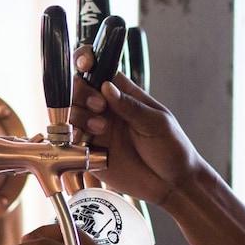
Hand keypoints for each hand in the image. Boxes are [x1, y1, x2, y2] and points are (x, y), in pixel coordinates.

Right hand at [71, 72, 202, 204]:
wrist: (173, 184)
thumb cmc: (172, 148)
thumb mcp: (156, 124)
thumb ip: (131, 107)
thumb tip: (107, 87)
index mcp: (123, 94)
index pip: (99, 69)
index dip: (86, 60)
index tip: (85, 65)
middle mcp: (106, 109)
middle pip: (77, 89)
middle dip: (81, 93)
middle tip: (99, 106)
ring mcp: (96, 131)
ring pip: (71, 114)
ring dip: (79, 117)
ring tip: (100, 129)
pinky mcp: (90, 154)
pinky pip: (70, 144)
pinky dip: (72, 141)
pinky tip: (86, 146)